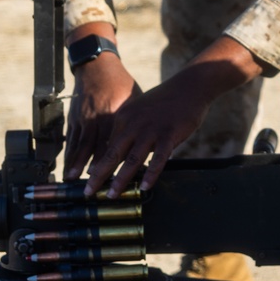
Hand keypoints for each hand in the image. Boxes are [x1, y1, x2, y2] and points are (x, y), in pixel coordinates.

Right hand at [64, 56, 140, 181]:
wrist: (98, 66)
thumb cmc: (122, 85)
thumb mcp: (134, 101)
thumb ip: (140, 123)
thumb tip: (153, 146)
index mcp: (116, 115)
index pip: (114, 144)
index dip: (111, 163)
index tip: (111, 180)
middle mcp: (97, 117)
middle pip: (94, 149)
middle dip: (91, 171)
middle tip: (89, 189)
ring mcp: (83, 117)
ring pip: (79, 145)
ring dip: (75, 164)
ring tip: (71, 180)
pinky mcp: (74, 116)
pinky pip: (71, 138)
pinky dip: (69, 153)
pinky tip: (68, 165)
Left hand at [81, 35, 264, 195]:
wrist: (190, 86)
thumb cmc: (166, 102)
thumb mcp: (141, 112)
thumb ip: (130, 131)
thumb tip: (122, 154)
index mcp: (124, 118)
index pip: (107, 146)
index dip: (97, 165)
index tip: (89, 180)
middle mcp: (133, 123)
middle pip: (112, 154)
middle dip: (98, 175)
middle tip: (89, 192)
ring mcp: (151, 129)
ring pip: (132, 159)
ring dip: (121, 179)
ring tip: (113, 195)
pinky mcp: (169, 134)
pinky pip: (159, 158)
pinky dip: (151, 174)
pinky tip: (145, 187)